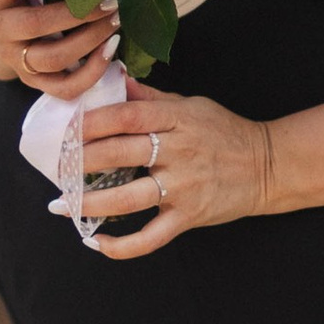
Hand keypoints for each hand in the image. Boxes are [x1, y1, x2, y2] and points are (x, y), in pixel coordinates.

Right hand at [0, 0, 115, 94]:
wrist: (10, 31)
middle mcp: (0, 29)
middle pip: (37, 24)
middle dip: (80, 12)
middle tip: (111, 1)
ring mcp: (16, 60)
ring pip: (53, 58)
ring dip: (90, 39)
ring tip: (115, 21)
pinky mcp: (34, 82)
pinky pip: (64, 88)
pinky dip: (92, 72)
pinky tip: (111, 49)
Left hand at [77, 83, 274, 258]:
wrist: (267, 165)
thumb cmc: (223, 131)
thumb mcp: (190, 105)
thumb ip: (149, 98)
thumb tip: (112, 77)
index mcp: (177, 120)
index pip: (127, 115)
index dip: (92, 122)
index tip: (66, 129)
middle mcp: (179, 152)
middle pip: (121, 154)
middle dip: (81, 161)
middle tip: (56, 166)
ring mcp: (184, 187)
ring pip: (129, 198)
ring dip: (90, 203)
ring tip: (62, 205)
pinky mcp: (189, 217)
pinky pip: (151, 237)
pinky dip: (122, 246)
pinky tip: (96, 242)